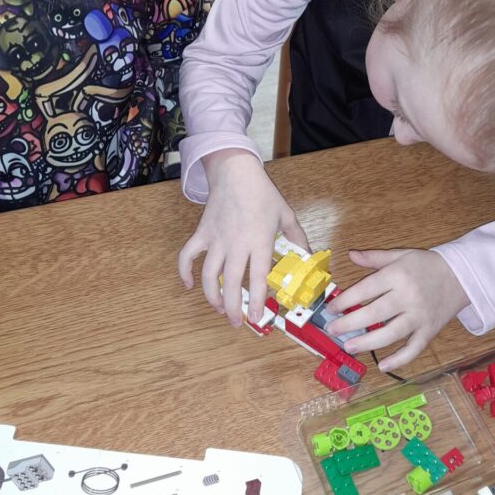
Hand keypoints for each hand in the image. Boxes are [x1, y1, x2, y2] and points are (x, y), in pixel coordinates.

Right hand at [178, 150, 308, 326]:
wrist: (235, 172)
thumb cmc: (262, 193)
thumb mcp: (286, 214)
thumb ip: (298, 237)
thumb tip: (309, 255)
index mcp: (258, 242)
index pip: (256, 278)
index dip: (255, 301)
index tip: (256, 318)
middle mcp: (236, 245)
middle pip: (230, 284)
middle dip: (232, 308)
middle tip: (237, 322)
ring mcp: (216, 240)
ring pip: (208, 276)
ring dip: (211, 297)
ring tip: (219, 309)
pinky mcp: (201, 234)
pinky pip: (187, 256)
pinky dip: (184, 272)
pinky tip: (189, 285)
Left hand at [325, 248, 468, 370]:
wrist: (463, 276)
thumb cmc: (427, 265)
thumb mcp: (401, 255)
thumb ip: (374, 258)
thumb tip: (351, 254)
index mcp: (397, 276)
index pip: (365, 290)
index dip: (345, 301)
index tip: (331, 309)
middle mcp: (408, 297)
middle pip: (374, 314)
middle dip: (350, 323)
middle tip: (332, 330)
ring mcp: (420, 316)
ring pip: (391, 334)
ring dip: (368, 343)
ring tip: (349, 346)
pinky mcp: (430, 331)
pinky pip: (414, 349)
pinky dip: (399, 360)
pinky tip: (382, 366)